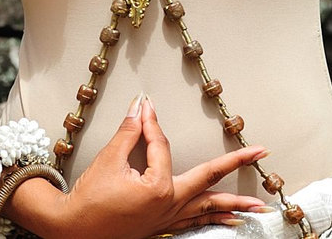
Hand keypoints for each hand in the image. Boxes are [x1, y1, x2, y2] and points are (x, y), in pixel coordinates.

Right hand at [21, 98, 269, 238]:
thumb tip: (140, 105)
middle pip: (209, 179)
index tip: (145, 108)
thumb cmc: (88, 198)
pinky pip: (193, 222)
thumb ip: (129, 131)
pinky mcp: (160, 226)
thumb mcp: (108, 159)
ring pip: (207, 209)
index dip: (151, 125)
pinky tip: (231, 221)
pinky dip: (214, 220)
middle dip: (238, 164)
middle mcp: (168, 204)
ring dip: (235, 205)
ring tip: (260, 205)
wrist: (70, 230)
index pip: (162, 147)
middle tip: (262, 152)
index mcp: (157, 187)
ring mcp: (166, 218)